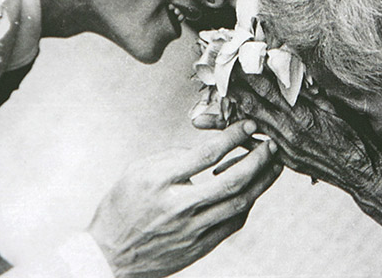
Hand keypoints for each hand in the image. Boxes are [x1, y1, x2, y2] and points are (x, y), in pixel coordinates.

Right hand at [87, 120, 281, 277]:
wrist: (109, 256)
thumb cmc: (122, 207)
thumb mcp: (138, 170)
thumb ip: (173, 157)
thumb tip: (209, 150)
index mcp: (160, 181)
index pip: (206, 154)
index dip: (232, 137)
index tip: (248, 125)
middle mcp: (178, 206)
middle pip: (231, 180)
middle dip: (258, 159)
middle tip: (271, 144)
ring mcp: (191, 230)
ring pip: (239, 203)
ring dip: (261, 182)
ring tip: (272, 165)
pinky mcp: (200, 246)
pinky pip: (233, 223)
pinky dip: (247, 203)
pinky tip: (251, 190)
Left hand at [215, 66, 381, 194]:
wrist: (361, 173)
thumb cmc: (354, 137)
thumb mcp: (337, 107)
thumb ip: (312, 92)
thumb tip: (294, 71)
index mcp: (303, 116)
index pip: (269, 90)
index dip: (250, 75)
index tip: (234, 60)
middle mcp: (289, 132)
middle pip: (253, 107)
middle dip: (232, 90)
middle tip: (212, 76)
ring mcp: (283, 148)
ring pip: (250, 127)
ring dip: (229, 114)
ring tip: (205, 108)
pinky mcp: (283, 160)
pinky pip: (256, 146)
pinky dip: (240, 137)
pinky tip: (224, 133)